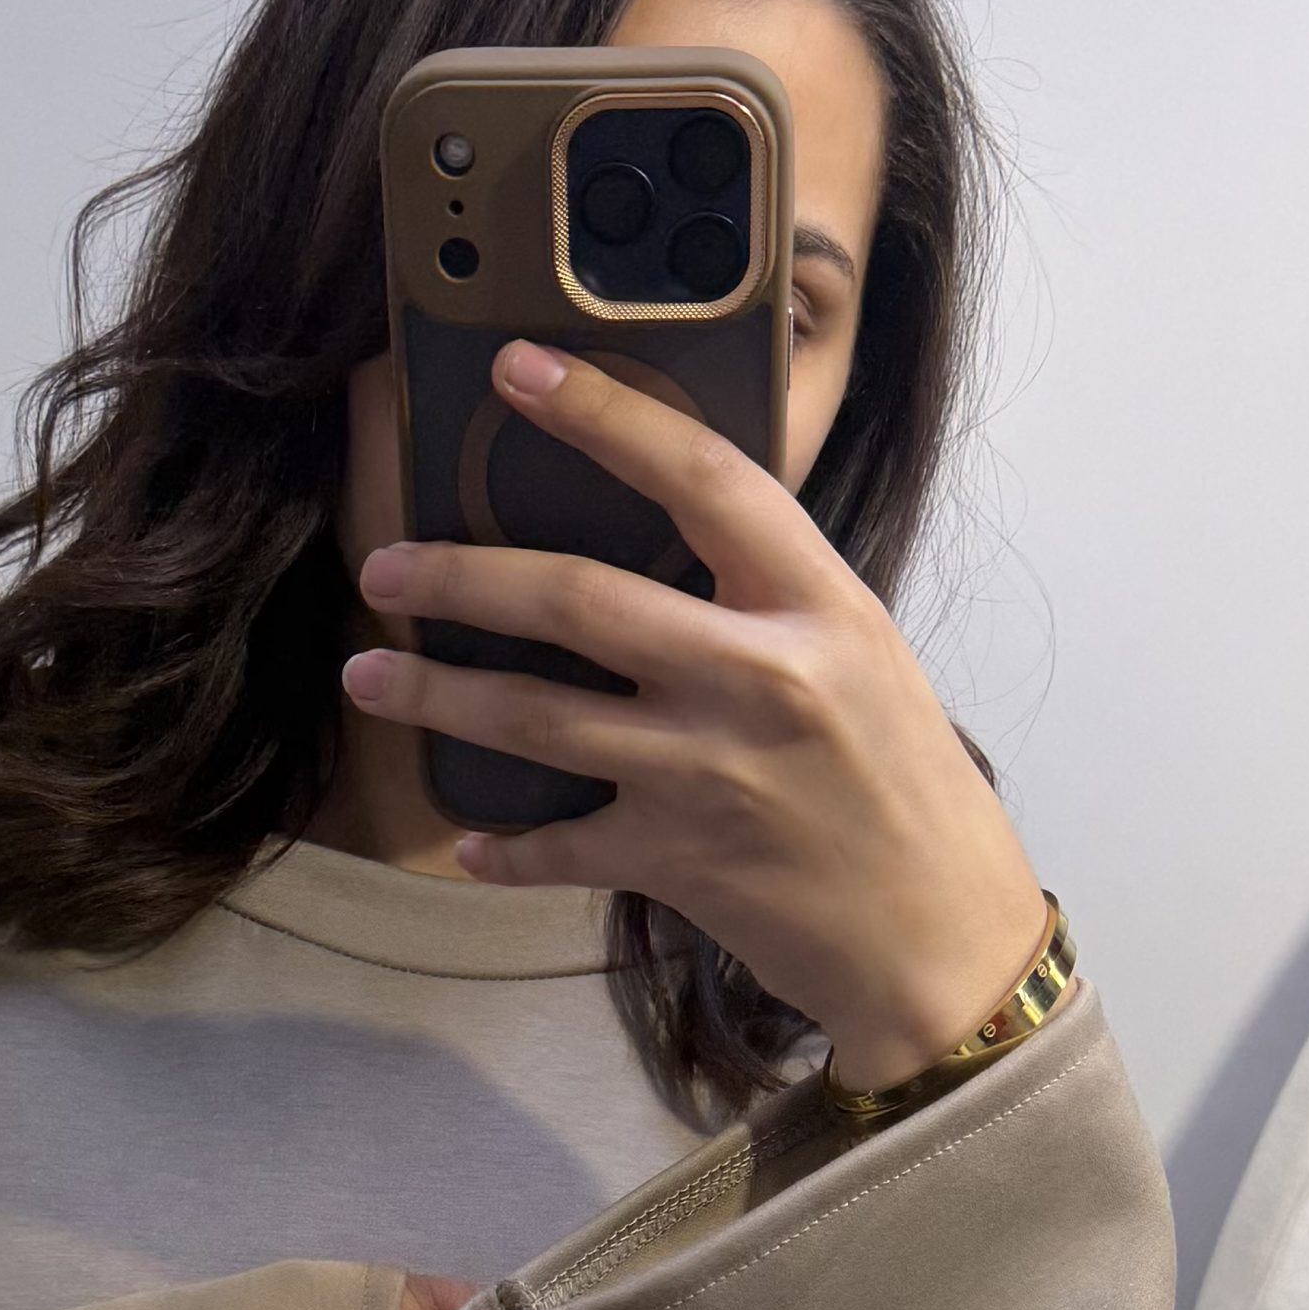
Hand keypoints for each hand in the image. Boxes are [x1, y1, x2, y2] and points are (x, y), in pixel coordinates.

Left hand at [342, 339, 1049, 1094]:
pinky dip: (503, 848)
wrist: (941, 940)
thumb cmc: (905, 791)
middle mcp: (759, 679)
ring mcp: (708, 773)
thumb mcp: (861, 660)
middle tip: (385, 565)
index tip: (519, 369)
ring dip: (436, 693)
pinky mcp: (673, 860)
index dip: (603, 414)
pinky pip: (554, 846)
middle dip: (461, 576)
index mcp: (818, 607)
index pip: (702, 478)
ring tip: (367, 675)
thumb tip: (659, 541)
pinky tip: (468, 841)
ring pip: (533, 717)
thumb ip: (765, 603)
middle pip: (576, 601)